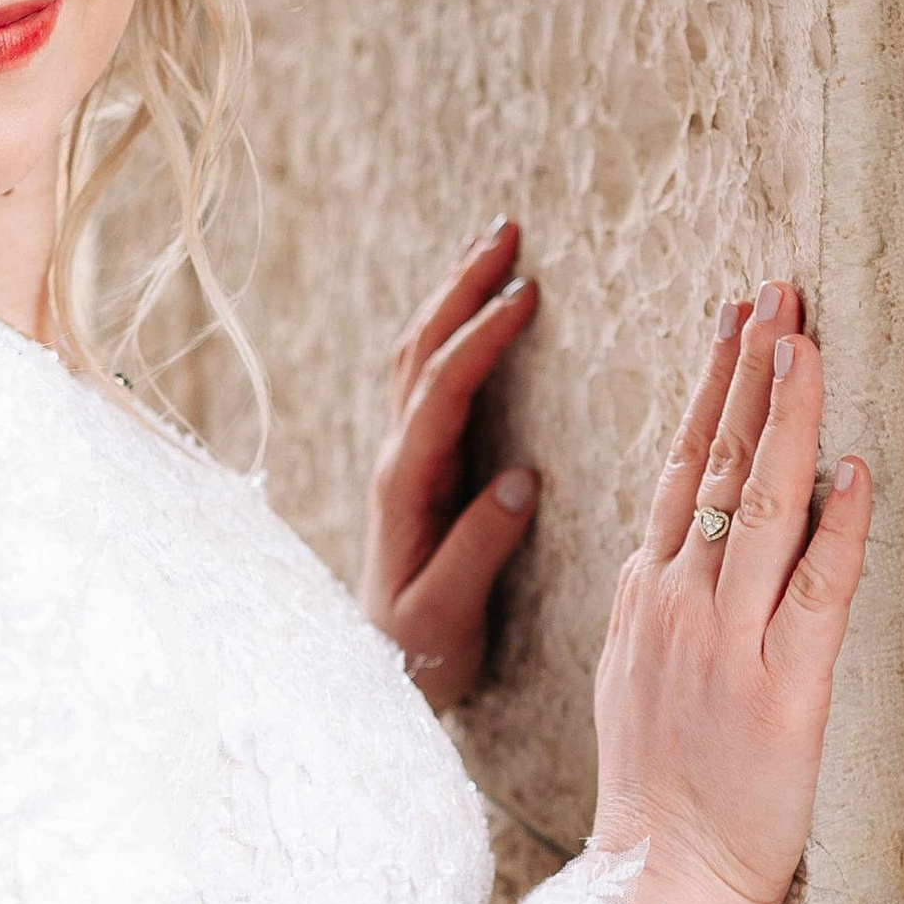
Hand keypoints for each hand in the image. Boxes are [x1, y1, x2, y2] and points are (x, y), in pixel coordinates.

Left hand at [359, 216, 542, 707]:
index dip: (479, 341)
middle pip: (421, 352)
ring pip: (419, 355)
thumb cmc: (417, 652)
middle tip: (507, 230)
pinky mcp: (416, 463)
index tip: (524, 295)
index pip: (441, 395)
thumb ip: (478, 551)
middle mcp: (396, 462)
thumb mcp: (447, 616)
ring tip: (494, 242)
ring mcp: (403, 457)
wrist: (378, 672)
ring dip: (454, 295)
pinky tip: (478, 303)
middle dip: (461, 287)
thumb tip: (521, 481)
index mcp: (405, 489)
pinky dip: (453, 327)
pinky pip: (430, 377)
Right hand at [590, 281, 872, 903]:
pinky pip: (815, 591)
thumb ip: (657, 603)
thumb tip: (673, 540)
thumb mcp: (634, 676)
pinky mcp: (782, 691)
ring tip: (808, 342)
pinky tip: (854, 467)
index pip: (679, 466)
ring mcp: (727, 644)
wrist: (655, 880)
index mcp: (646, 595)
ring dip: (786, 416)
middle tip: (779, 291)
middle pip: (714, 462)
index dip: (710, 386)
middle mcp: (679, 603)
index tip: (736, 318)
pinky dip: (837, 525)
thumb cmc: (658, 790)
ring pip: (760, 505)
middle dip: (749, 370)